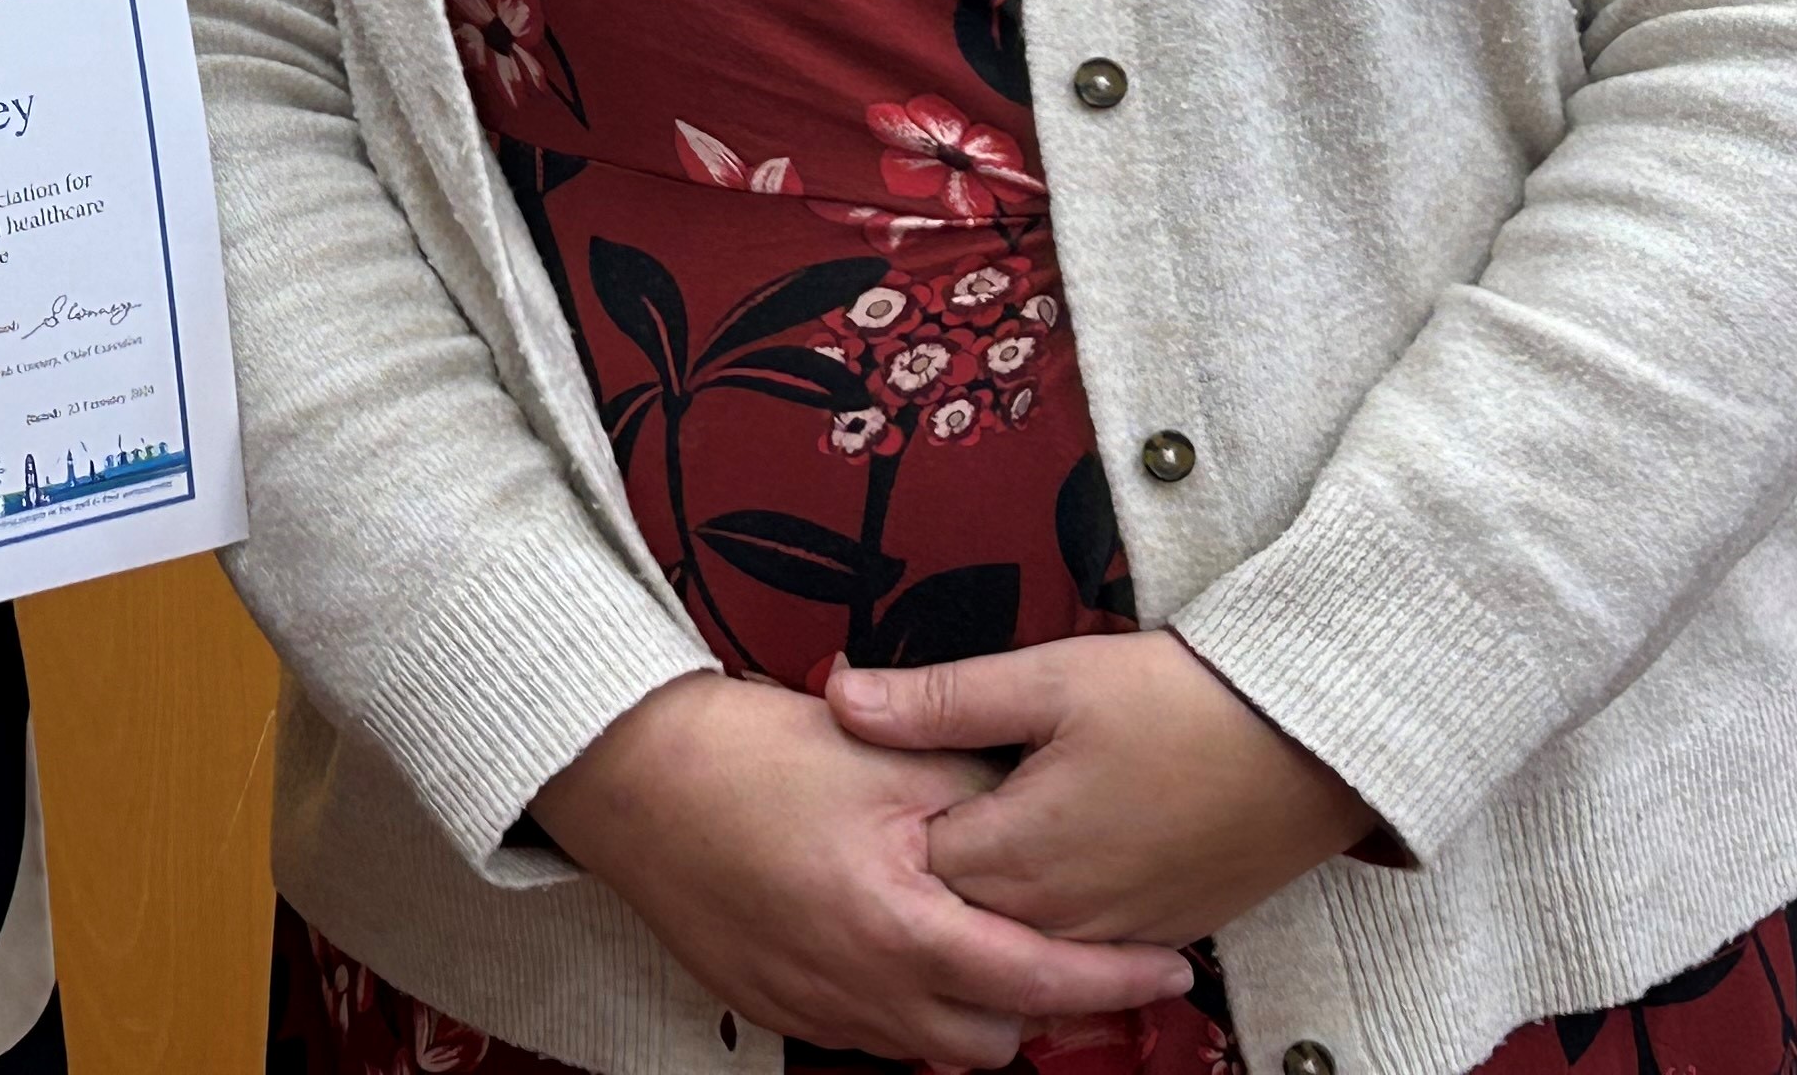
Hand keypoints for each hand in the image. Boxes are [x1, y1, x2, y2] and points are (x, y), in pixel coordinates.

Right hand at [527, 674, 1196, 1066]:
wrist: (626, 770)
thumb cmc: (749, 752)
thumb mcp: (886, 753)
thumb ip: (976, 797)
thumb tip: (1043, 822)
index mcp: (900, 930)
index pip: (1040, 982)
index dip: (1115, 981)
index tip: (1170, 970)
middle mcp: (858, 990)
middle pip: (990, 1045)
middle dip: (1040, 1011)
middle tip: (1070, 954)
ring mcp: (808, 1006)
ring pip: (924, 1048)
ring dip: (968, 1011)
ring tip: (984, 946)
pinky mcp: (767, 1002)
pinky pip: (861, 1031)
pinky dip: (899, 1003)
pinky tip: (897, 944)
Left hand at [826, 634, 1375, 945]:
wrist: (1314, 743)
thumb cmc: (1180, 700)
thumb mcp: (1050, 679)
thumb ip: (939, 700)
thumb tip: (840, 698)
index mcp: (1019, 853)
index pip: (913, 866)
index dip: (884, 827)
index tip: (861, 794)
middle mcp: (1061, 915)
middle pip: (960, 916)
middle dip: (924, 875)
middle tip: (896, 827)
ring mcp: (1115, 934)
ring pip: (1019, 942)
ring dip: (987, 908)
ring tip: (964, 853)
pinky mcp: (1162, 934)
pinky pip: (1080, 950)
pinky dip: (1049, 926)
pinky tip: (1040, 881)